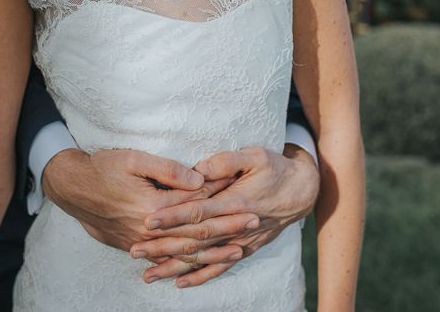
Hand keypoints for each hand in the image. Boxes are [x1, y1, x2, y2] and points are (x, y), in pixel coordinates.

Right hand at [41, 148, 241, 251]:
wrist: (72, 187)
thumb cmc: (103, 167)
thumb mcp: (134, 159)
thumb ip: (168, 170)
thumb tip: (199, 178)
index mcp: (153, 206)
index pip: (195, 204)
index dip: (221, 199)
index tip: (246, 195)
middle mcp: (149, 230)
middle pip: (195, 233)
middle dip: (226, 229)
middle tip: (253, 224)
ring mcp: (141, 241)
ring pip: (183, 251)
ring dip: (212, 252)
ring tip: (238, 251)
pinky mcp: (133, 245)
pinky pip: (165, 258)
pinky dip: (186, 264)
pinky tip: (201, 266)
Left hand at [133, 144, 319, 286]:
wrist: (303, 191)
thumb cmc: (276, 168)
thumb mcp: (256, 156)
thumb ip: (227, 161)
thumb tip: (200, 168)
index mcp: (235, 202)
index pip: (198, 212)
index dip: (173, 217)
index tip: (149, 222)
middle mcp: (236, 227)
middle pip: (195, 240)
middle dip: (164, 247)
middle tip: (135, 250)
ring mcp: (241, 241)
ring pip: (204, 258)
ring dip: (175, 267)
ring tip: (148, 274)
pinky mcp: (245, 249)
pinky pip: (220, 267)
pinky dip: (200, 276)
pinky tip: (180, 283)